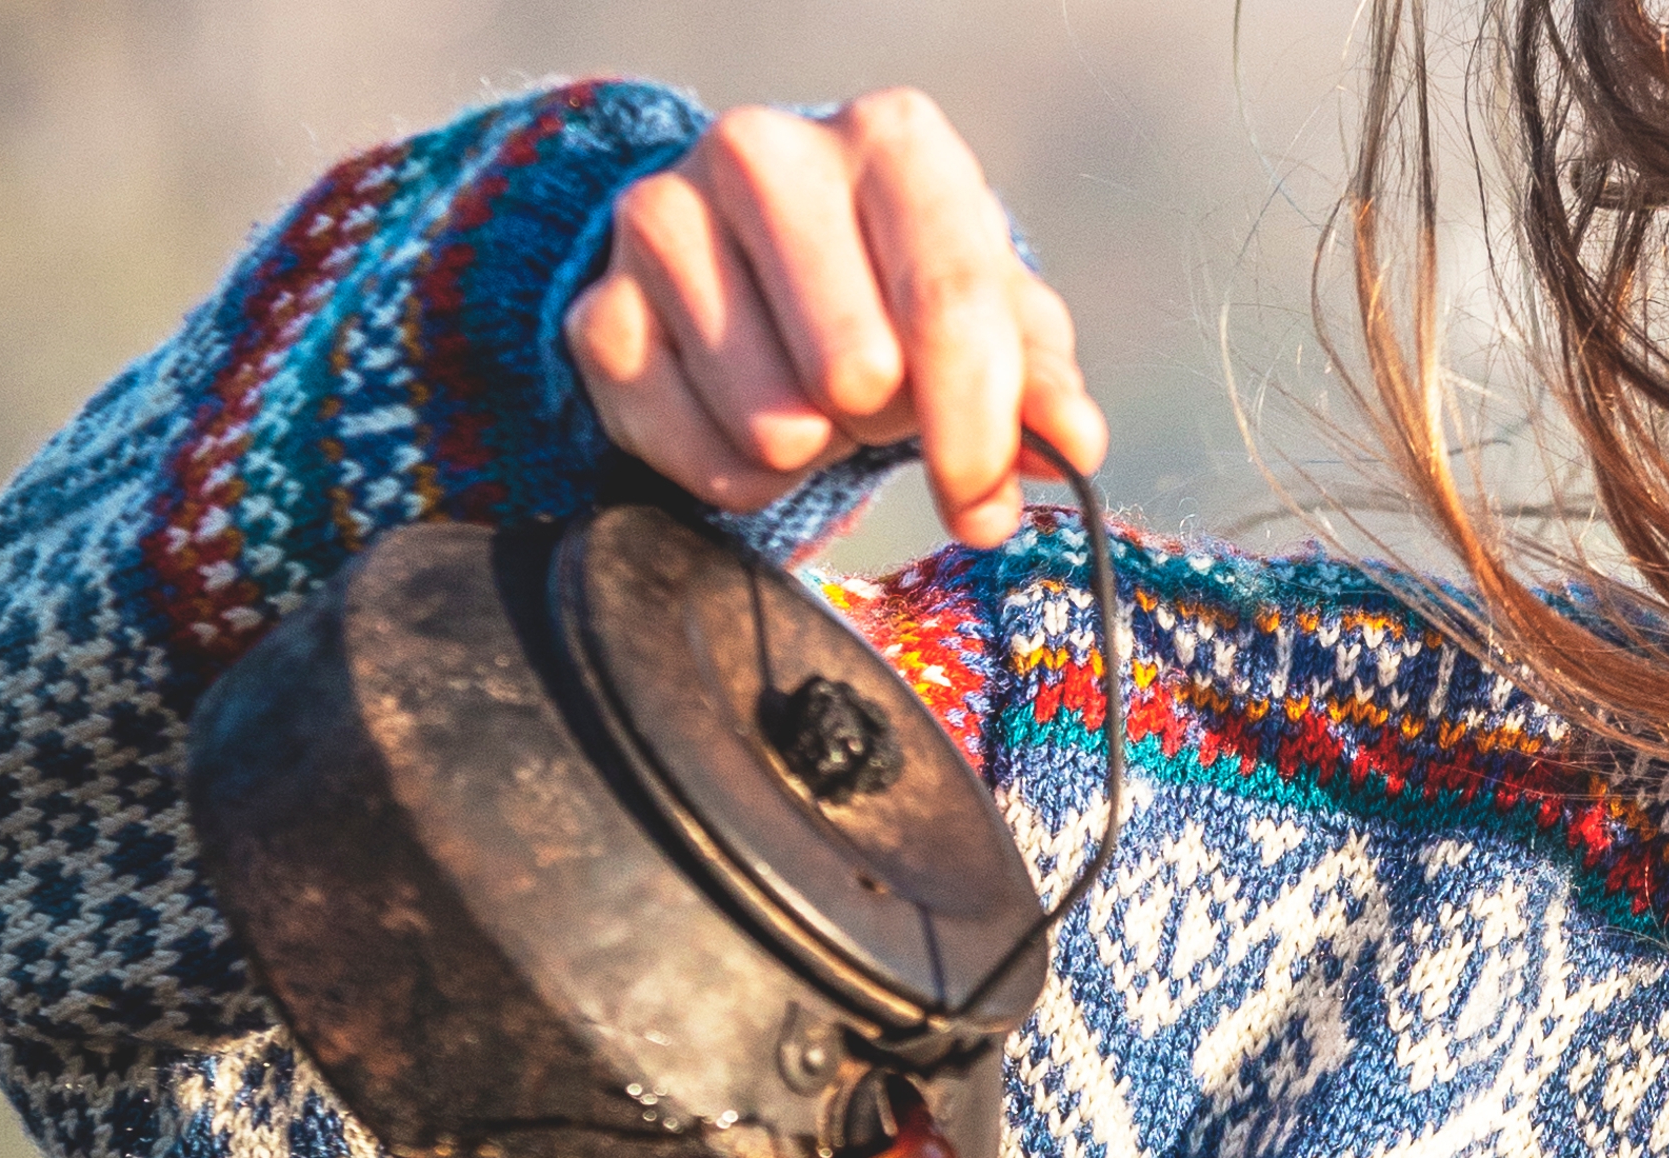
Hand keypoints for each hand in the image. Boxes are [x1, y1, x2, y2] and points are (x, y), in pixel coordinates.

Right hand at [563, 89, 1106, 547]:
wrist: (745, 255)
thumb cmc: (893, 283)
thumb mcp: (985, 316)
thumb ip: (1039, 382)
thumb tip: (1071, 445)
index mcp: (889, 139)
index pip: (949, 303)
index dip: (976, 429)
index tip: (982, 506)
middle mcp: (765, 152)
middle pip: (857, 368)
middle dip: (886, 427)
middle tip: (881, 407)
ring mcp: (664, 221)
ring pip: (772, 421)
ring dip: (812, 451)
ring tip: (813, 399)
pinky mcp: (597, 308)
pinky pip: (692, 453)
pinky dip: (739, 476)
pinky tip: (749, 424)